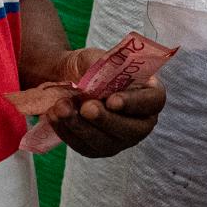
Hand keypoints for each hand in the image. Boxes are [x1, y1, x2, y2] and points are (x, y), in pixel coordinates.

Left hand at [45, 48, 165, 158]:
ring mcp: (120, 139)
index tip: (112, 100)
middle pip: (132, 130)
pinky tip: (53, 116)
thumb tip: (100, 77)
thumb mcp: (96, 58)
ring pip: (106, 143)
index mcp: (149, 93)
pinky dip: (67, 132)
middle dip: (106, 120)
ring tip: (61, 107)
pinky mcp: (97, 149)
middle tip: (86, 107)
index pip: (153, 101)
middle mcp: (140, 121)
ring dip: (81, 127)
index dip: (134, 103)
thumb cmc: (91, 67)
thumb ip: (102, 66)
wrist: (68, 79)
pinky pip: (84, 147)